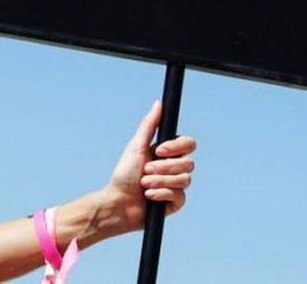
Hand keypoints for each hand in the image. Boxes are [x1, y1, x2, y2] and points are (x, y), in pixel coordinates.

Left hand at [97, 101, 196, 235]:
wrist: (117, 202)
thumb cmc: (124, 174)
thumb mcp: (136, 146)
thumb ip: (150, 125)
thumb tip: (159, 103)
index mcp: (167, 153)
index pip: (188, 144)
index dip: (177, 147)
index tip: (159, 150)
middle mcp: (174, 168)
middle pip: (189, 163)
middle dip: (164, 167)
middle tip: (145, 170)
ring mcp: (176, 186)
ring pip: (185, 180)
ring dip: (160, 181)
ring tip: (144, 184)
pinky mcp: (175, 203)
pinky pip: (180, 196)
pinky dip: (161, 194)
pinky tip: (149, 196)